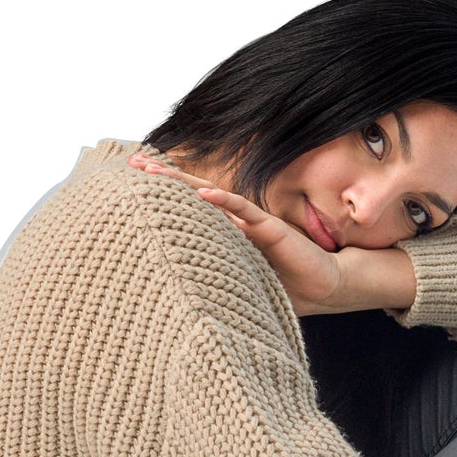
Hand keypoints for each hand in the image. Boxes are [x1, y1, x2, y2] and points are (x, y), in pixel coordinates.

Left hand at [127, 154, 344, 314]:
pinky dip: (224, 201)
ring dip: (183, 182)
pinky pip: (245, 211)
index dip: (165, 196)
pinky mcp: (272, 229)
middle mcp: (237, 224)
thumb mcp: (242, 281)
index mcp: (228, 235)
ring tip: (155, 170)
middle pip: (194, 194)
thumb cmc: (286, 288)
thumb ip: (219, 277)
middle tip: (134, 163)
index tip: (133, 185)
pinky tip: (204, 192)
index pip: (191, 209)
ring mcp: (253, 224)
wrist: (323, 287)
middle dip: (164, 178)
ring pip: (213, 196)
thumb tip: (180, 292)